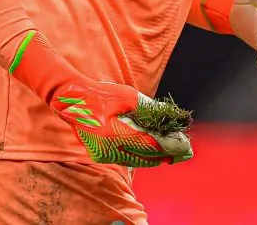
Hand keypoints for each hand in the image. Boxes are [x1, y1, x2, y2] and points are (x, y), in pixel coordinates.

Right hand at [51, 80, 192, 167]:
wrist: (73, 101)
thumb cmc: (101, 95)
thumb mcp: (127, 96)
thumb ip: (149, 109)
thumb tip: (169, 118)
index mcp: (115, 133)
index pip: (149, 144)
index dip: (168, 146)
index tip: (184, 145)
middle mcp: (108, 148)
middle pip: (144, 156)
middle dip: (164, 154)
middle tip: (182, 152)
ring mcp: (103, 154)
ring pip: (135, 161)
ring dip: (153, 158)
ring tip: (171, 154)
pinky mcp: (100, 155)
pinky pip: (125, 159)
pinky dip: (140, 157)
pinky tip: (151, 154)